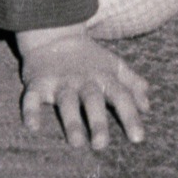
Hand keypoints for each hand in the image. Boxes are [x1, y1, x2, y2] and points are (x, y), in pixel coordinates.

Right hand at [16, 25, 149, 151]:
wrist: (54, 32)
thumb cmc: (88, 57)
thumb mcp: (113, 66)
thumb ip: (131, 84)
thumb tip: (147, 106)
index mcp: (104, 77)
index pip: (121, 97)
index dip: (130, 117)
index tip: (138, 139)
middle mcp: (83, 80)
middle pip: (93, 100)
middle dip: (98, 122)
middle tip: (101, 146)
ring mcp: (60, 81)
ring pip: (66, 101)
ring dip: (71, 121)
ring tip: (76, 143)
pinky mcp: (37, 82)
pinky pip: (32, 97)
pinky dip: (31, 111)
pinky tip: (32, 127)